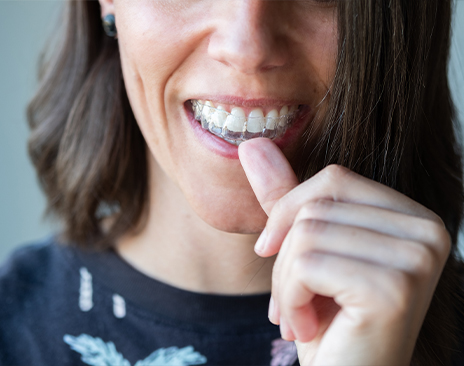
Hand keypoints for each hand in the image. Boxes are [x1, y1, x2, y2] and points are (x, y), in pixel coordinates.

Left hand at [238, 138, 450, 365]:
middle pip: (316, 206)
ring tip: (300, 316)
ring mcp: (416, 258)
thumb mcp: (306, 251)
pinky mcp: (394, 288)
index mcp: (412, 216)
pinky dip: (291, 299)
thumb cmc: (327, 319)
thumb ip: (286, 198)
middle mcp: (427, 231)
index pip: (333, 179)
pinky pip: (306, 264)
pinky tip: (308, 328)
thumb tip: (251, 145)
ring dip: (285, 283)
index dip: (289, 215)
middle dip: (284, 257)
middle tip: (291, 300)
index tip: (274, 254)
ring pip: (306, 233)